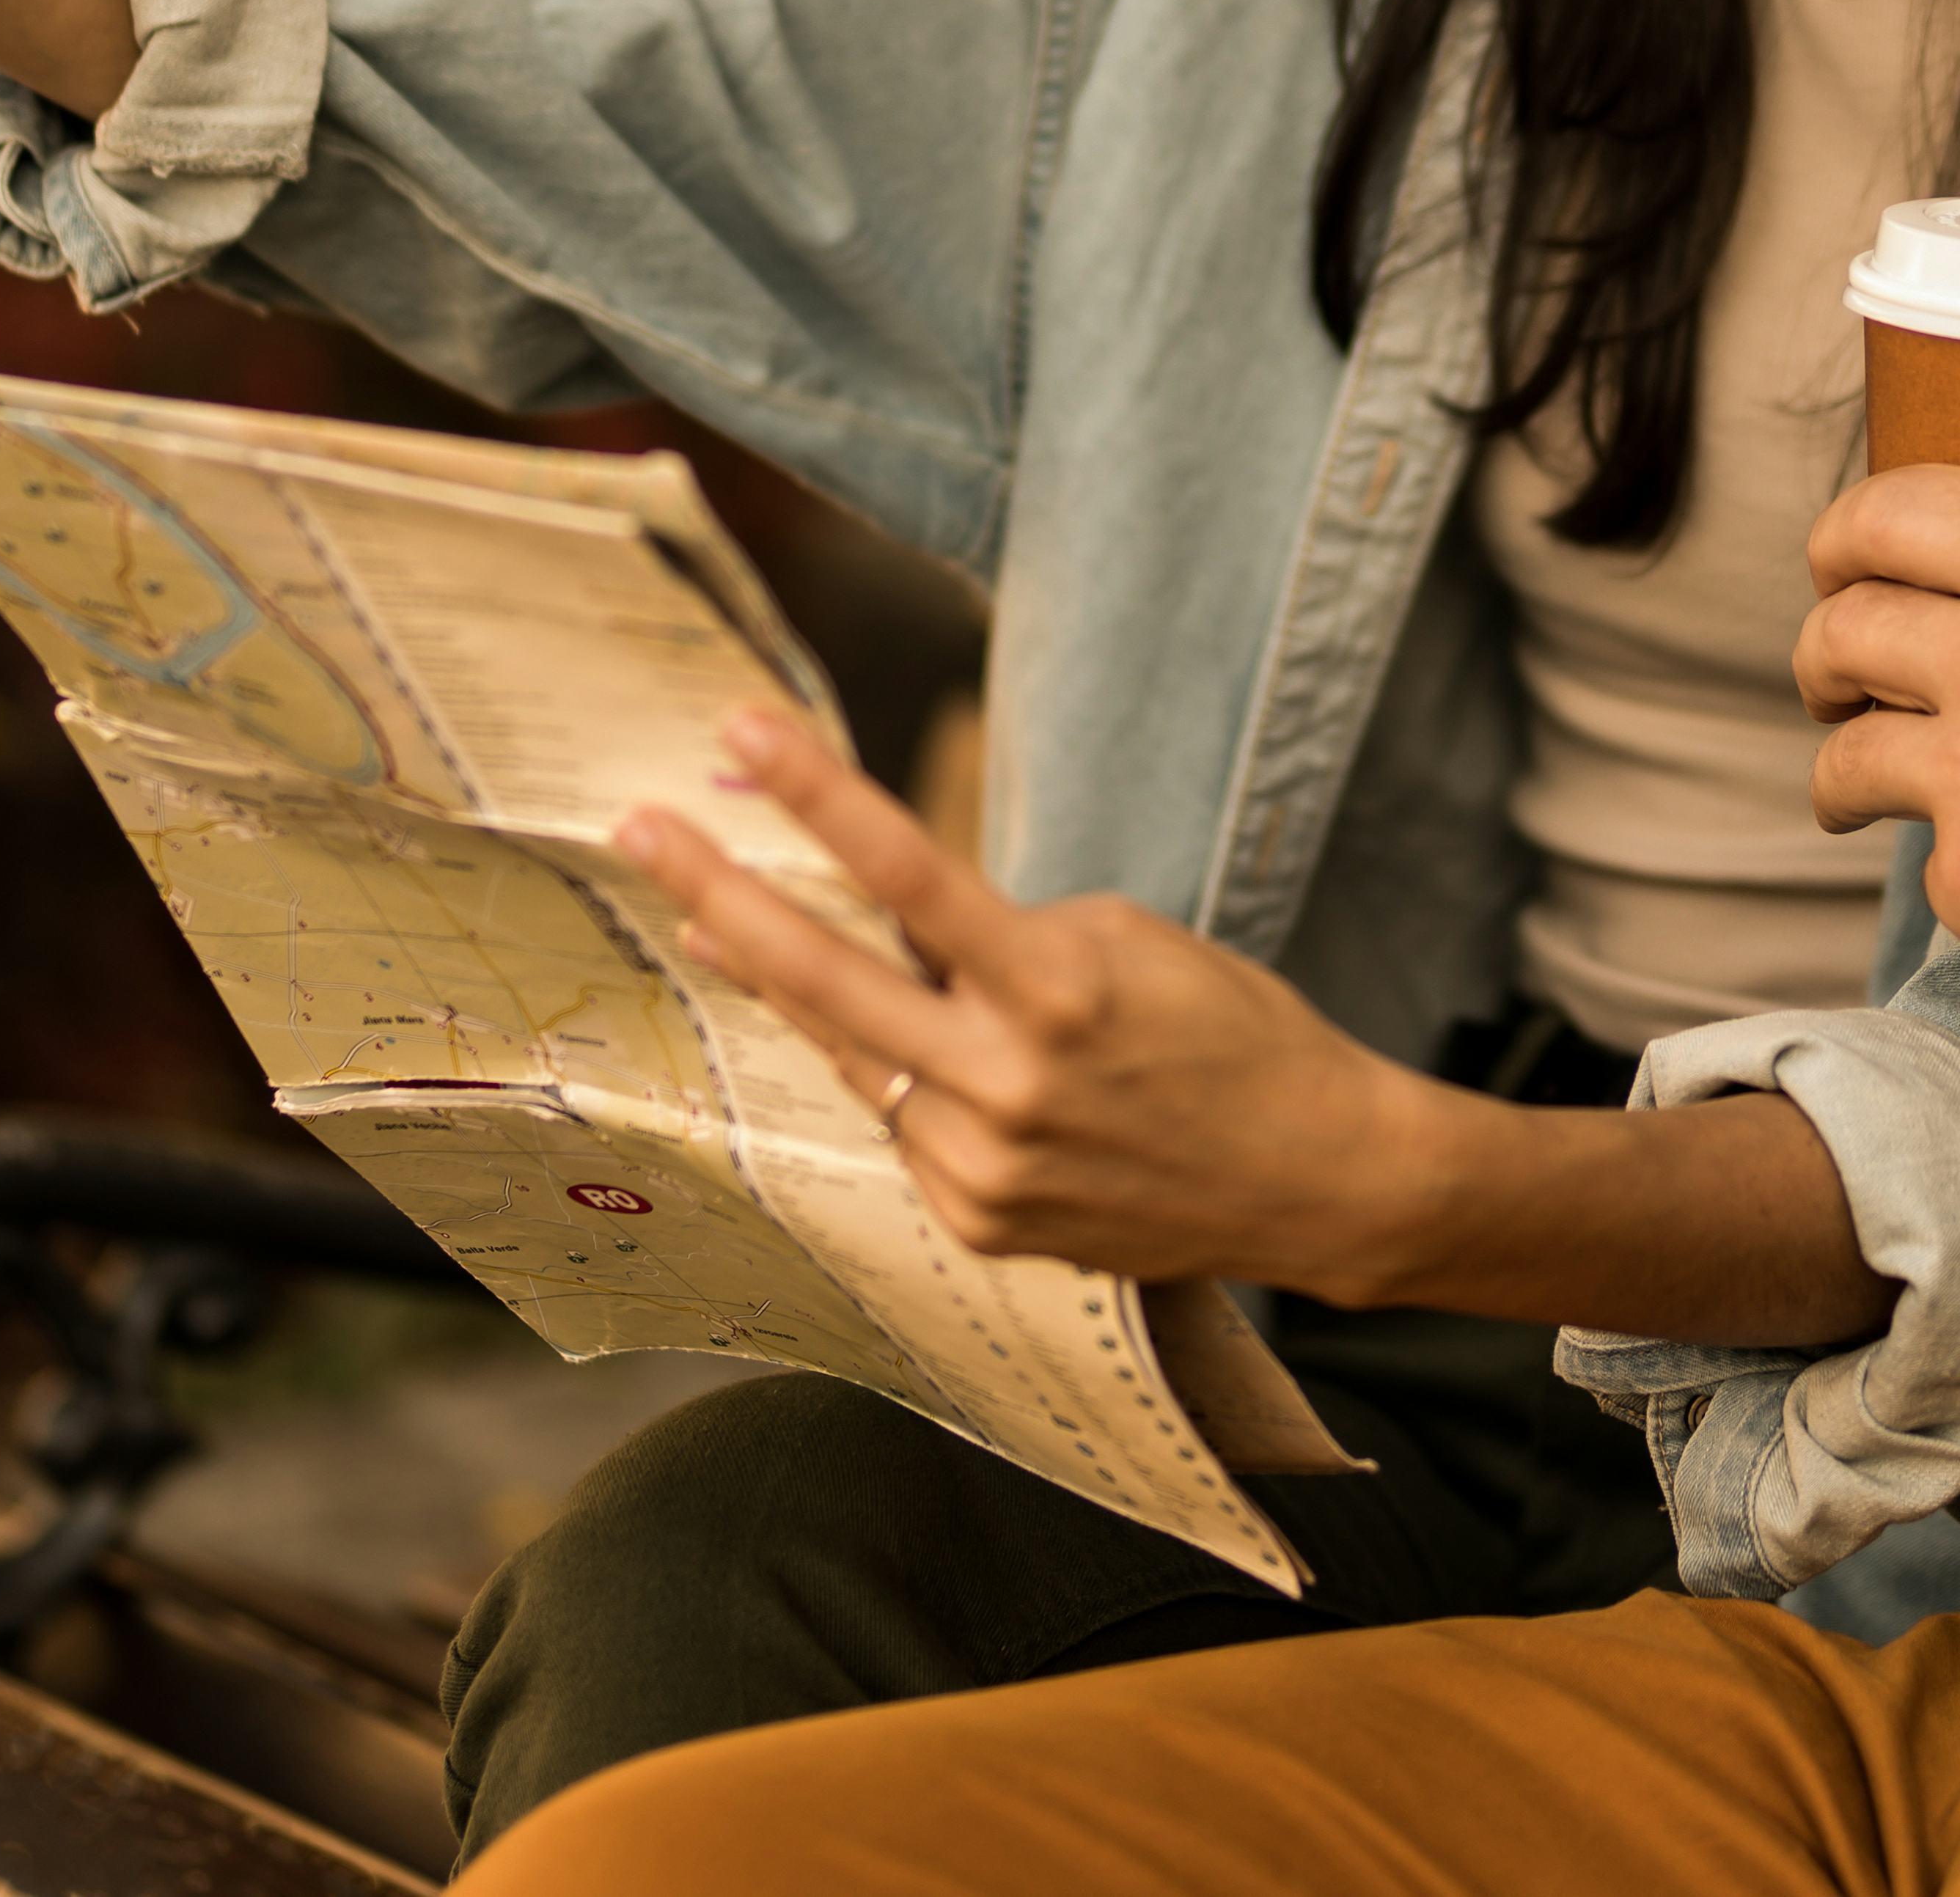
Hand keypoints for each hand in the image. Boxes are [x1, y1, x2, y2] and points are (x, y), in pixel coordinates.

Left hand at [615, 707, 1446, 1294]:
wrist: (1315, 1175)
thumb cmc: (1229, 1031)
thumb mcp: (1125, 942)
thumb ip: (998, 934)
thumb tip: (880, 921)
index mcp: (1055, 991)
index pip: (909, 875)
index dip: (819, 797)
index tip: (745, 735)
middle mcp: (1005, 1086)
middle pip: (828, 978)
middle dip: (723, 893)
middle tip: (645, 831)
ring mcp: (982, 1168)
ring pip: (852, 1054)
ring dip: (797, 985)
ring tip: (715, 917)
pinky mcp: (979, 1224)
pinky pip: (898, 1123)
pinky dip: (890, 1072)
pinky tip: (905, 1045)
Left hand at [1796, 463, 1959, 1048]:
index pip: (1897, 512)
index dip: (1844, 533)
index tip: (1834, 563)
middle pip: (1844, 627)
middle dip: (1822, 654)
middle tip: (1833, 683)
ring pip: (1846, 754)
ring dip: (1841, 769)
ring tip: (1853, 795)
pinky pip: (1928, 860)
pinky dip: (1955, 868)